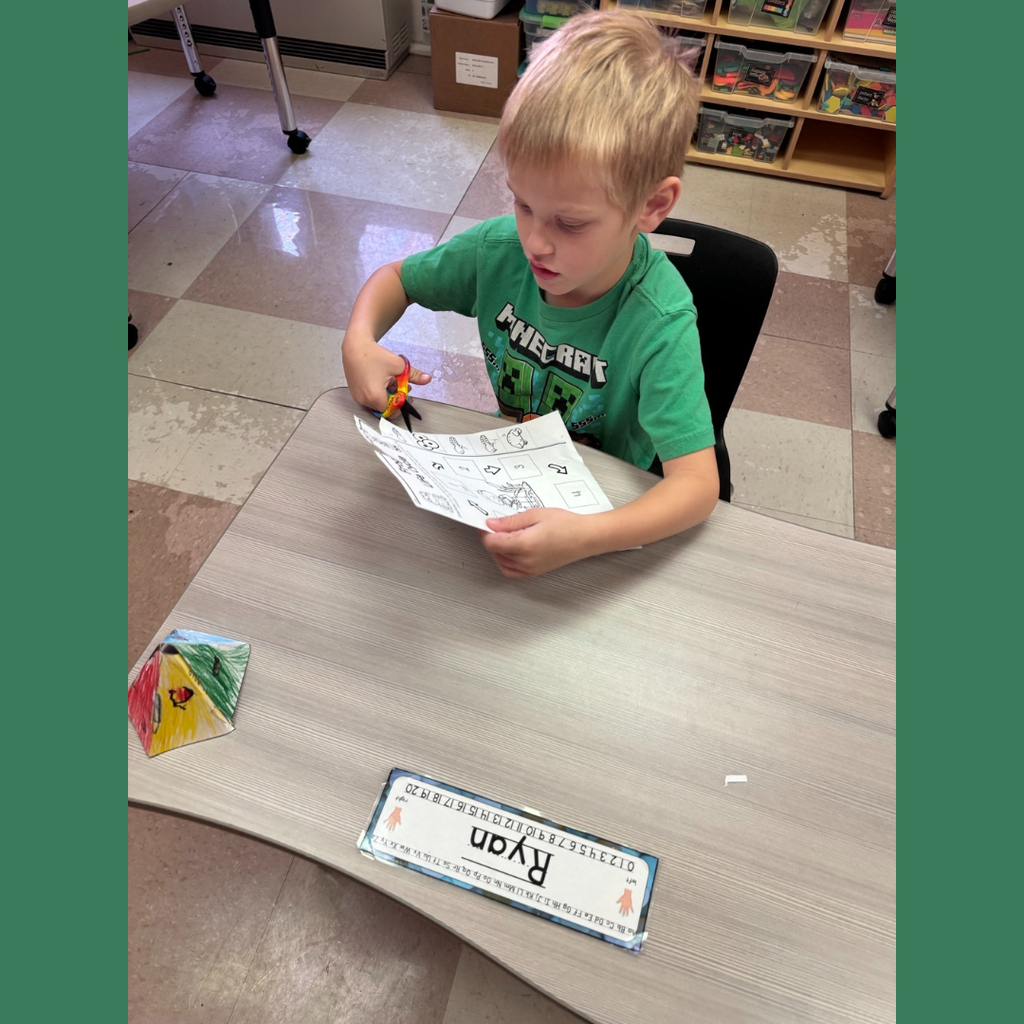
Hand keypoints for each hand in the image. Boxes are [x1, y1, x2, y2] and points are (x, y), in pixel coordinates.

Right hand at [342, 335, 431, 413]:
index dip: (400, 404)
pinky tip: (380, 380)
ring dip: (386, 394)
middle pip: (384, 407)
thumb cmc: (373, 355)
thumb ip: (414, 375)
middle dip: (394, 397)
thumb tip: (427, 379)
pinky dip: (376, 391)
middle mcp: (364, 400)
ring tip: (390, 380)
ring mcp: (357, 397)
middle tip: (399, 385)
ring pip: (376, 402)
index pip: (392, 411)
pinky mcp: (354, 392)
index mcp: (375, 397)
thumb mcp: (398, 365)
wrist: (355, 346)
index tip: (405, 395)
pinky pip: (368, 397)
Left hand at [480, 508, 594, 577]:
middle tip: (499, 525)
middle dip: (493, 538)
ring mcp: (530, 569)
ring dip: (498, 550)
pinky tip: (510, 550)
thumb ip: (511, 521)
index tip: (487, 523)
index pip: (492, 543)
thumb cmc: (566, 524)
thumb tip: (492, 524)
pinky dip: (505, 562)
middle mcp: (525, 560)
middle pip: (495, 552)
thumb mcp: (536, 514)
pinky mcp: (535, 572)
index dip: (485, 532)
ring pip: (501, 562)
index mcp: (524, 544)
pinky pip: (511, 571)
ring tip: (507, 535)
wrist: (585, 538)